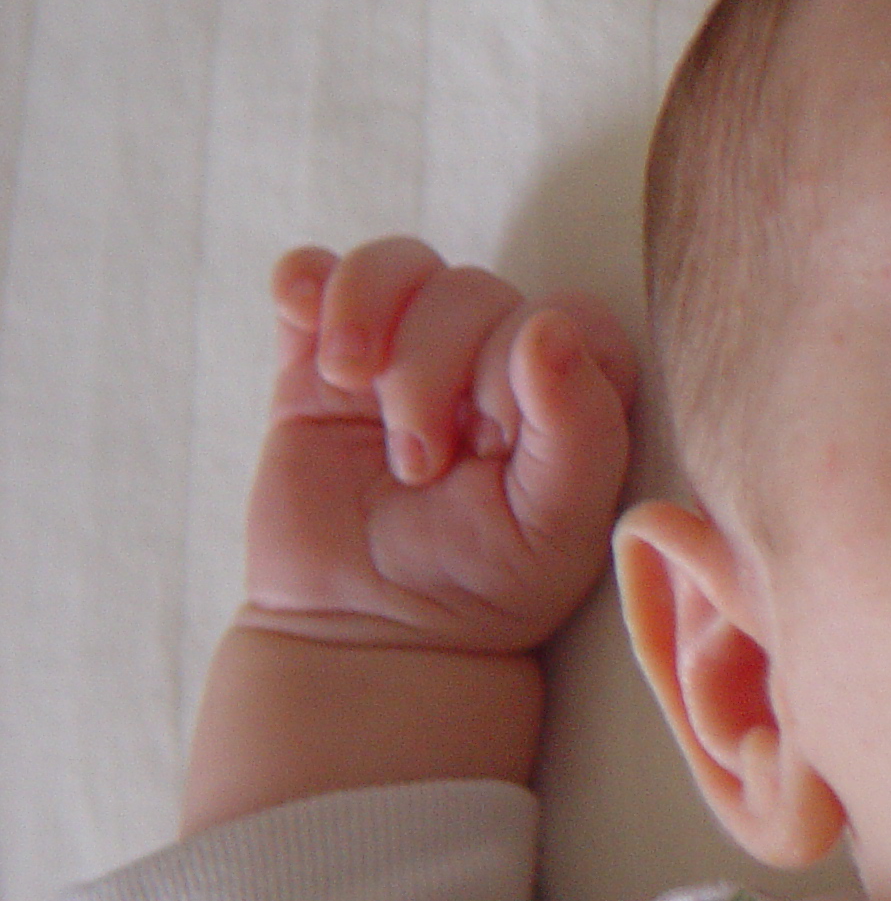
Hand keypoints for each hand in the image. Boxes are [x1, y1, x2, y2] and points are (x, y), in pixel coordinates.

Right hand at [239, 238, 636, 656]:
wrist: (372, 633)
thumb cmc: (487, 585)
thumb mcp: (558, 527)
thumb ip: (579, 428)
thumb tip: (548, 326)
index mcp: (565, 392)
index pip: (565, 314)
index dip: (527, 356)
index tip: (494, 438)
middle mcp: (490, 360)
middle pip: (472, 289)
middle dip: (435, 368)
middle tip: (418, 465)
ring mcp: (403, 356)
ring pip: (398, 267)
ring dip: (371, 313)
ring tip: (352, 388)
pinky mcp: (319, 367)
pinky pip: (312, 280)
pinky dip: (306, 281)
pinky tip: (302, 314)